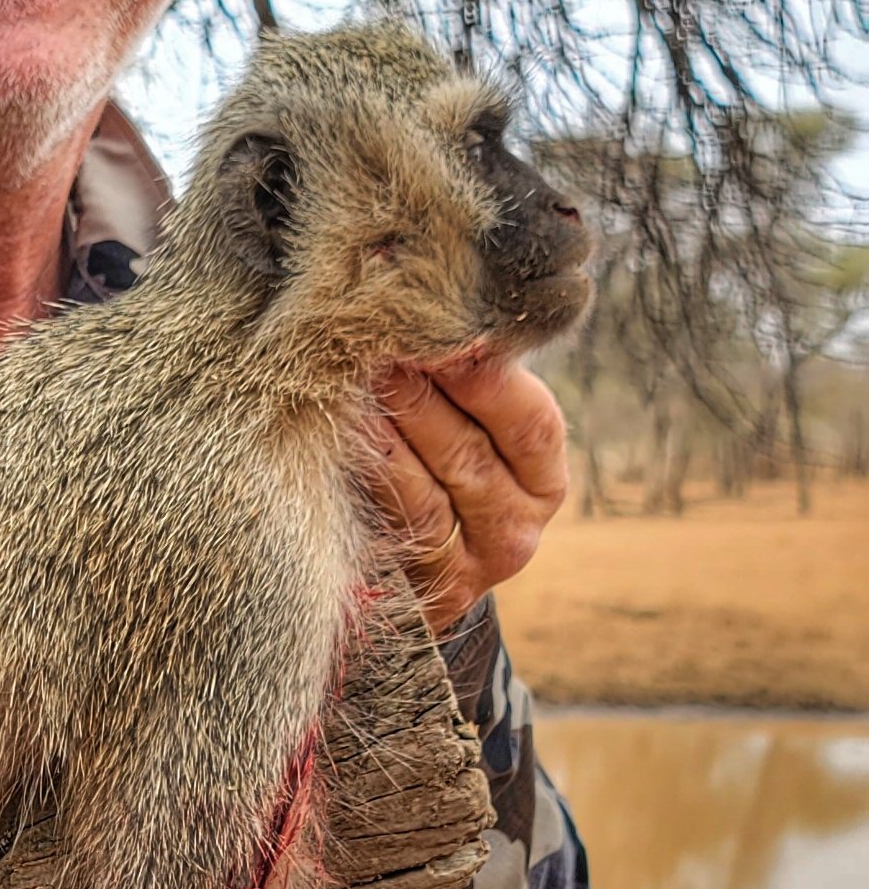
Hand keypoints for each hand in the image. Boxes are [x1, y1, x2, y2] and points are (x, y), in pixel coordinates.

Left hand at [364, 346, 569, 631]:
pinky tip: (343, 438)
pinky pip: (392, 527)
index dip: (485, 375)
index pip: (529, 422)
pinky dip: (368, 478)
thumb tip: (423, 296)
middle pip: (469, 454)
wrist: (410, 575)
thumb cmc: (439, 471)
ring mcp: (472, 566)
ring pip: (427, 493)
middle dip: (418, 394)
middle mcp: (519, 528)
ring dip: (386, 432)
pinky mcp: (424, 591)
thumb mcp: (468, 428)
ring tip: (354, 380)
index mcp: (544, 478)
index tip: (440, 326)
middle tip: (377, 344)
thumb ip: (462, 378)